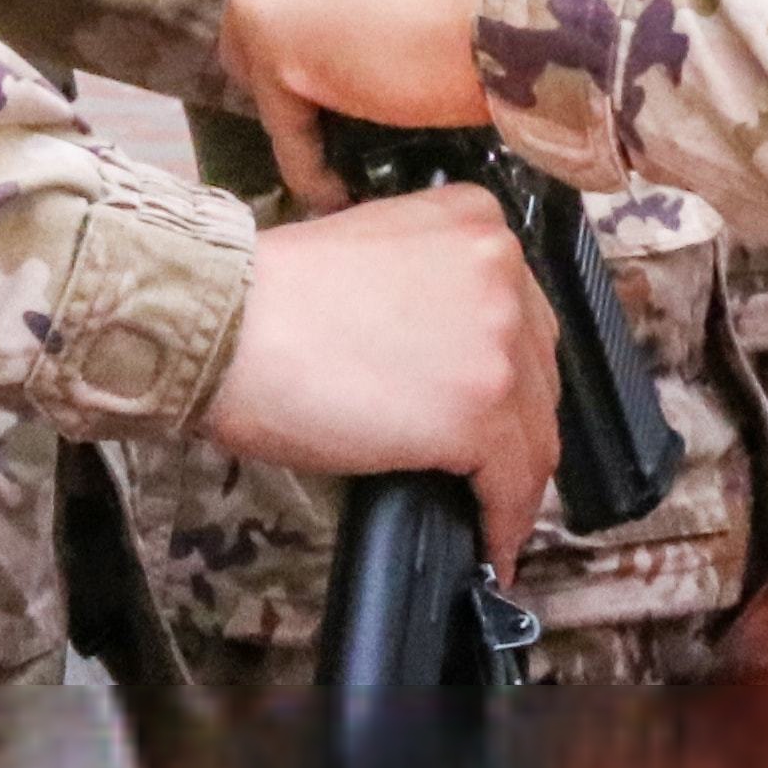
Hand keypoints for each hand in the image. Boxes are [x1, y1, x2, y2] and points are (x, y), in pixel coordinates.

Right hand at [195, 178, 562, 575]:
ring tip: (494, 520)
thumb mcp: (376, 251)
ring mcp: (498, 341)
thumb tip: (450, 360)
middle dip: (516, 427)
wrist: (230, 325)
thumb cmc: (272, 296)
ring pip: (536, 432)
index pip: (521, 313)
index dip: (510, 375)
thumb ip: (432, 287)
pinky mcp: (479, 411)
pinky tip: (490, 547)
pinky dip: (505, 523)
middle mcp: (503, 268)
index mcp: (476, 220)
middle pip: (537, 371)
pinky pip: (513, 483)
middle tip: (490, 471)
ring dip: (516, 483)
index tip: (499, 413)